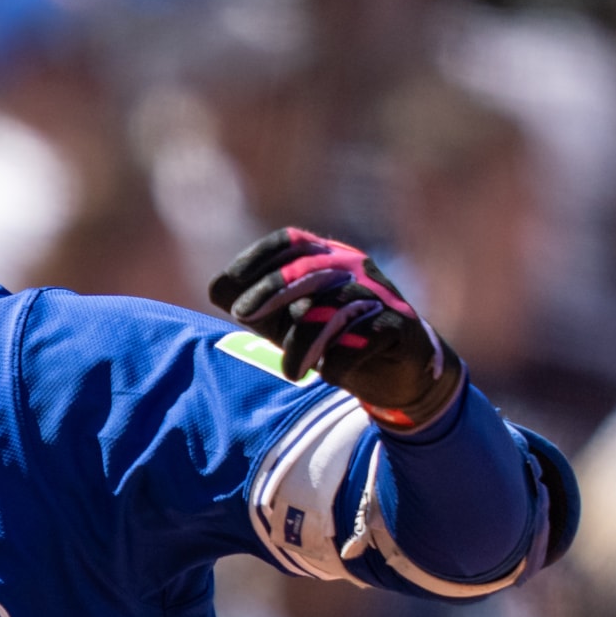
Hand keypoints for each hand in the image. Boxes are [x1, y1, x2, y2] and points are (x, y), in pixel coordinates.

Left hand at [209, 227, 461, 425]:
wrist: (394, 370)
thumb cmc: (331, 339)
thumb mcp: (286, 323)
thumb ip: (254, 306)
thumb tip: (217, 286)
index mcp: (326, 258)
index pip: (291, 242)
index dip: (258, 258)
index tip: (231, 284)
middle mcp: (353, 267)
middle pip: (306, 268)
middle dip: (269, 290)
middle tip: (241, 315)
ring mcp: (377, 293)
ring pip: (328, 310)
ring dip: (301, 346)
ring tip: (292, 371)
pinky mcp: (397, 325)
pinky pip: (357, 342)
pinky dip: (338, 364)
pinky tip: (332, 374)